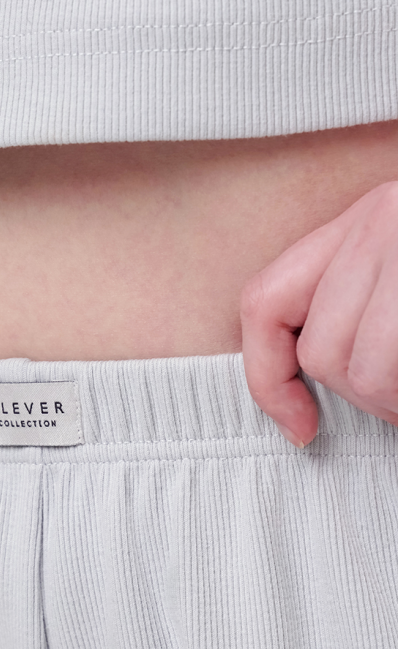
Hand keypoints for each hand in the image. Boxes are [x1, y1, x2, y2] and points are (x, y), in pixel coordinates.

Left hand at [240, 179, 397, 446]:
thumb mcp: (395, 274)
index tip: (298, 429)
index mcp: (359, 222)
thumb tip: (299, 410)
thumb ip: (355, 310)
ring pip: (362, 371)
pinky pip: (391, 366)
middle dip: (365, 400)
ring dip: (394, 405)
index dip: (267, 379)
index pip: (264, 304)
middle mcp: (377, 220)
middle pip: (319, 352)